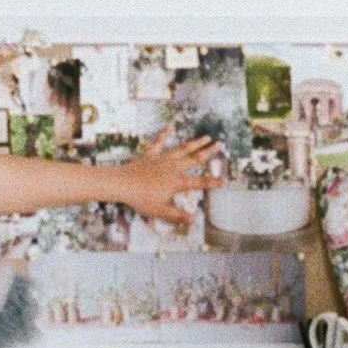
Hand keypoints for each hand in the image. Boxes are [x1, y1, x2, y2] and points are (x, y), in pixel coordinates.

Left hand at [106, 133, 221, 231]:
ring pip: (182, 149)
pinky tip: (171, 127)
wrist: (122, 184)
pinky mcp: (150, 155)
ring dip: (195, 143)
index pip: (199, 182)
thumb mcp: (160, 211)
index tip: (225, 180)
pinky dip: (165, 134)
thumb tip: (193, 220)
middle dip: (209, 152)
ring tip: (207, 136)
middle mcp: (173, 168)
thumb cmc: (140, 199)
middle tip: (221, 145)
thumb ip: (177, 215)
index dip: (212, 182)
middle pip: (194, 159)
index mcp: (176, 182)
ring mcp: (162, 159)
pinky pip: (159, 142)